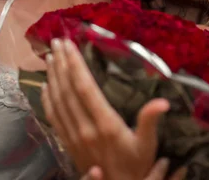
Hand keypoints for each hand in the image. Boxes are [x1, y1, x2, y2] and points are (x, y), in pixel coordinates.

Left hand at [41, 38, 170, 179]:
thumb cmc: (137, 167)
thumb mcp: (148, 145)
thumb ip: (150, 122)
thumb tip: (163, 102)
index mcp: (105, 124)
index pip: (85, 88)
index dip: (75, 65)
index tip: (69, 45)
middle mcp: (85, 128)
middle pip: (67, 90)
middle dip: (61, 64)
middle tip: (55, 42)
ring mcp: (73, 136)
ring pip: (58, 102)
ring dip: (52, 77)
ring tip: (49, 57)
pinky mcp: (68, 143)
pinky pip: (53, 118)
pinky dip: (47, 100)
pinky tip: (45, 87)